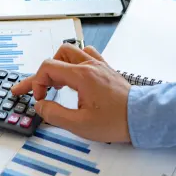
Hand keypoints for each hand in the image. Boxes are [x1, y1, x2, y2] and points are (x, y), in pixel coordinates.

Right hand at [11, 44, 131, 142]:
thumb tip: (40, 106)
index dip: (37, 82)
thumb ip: (54, 114)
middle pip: (56, 57)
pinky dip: (74, 61)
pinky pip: (86, 54)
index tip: (40, 99)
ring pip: (70, 51)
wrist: (142, 117)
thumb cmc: (115, 121)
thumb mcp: (79, 124)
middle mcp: (88, 65)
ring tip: (53, 81)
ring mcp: (97, 65)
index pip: (48, 67)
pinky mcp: (104, 69)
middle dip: (42, 73)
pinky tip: (73, 74)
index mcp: (81, 76)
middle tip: (33, 88)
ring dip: (58, 64)